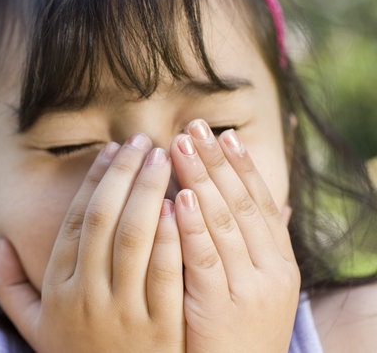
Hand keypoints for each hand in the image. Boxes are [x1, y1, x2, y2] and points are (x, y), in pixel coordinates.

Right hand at [0, 134, 184, 351]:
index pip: (76, 221)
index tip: (111, 151)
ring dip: (150, 192)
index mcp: (58, 289)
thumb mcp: (33, 327)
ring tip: (165, 159)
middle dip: (124, 174)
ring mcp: (124, 313)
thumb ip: (10, 286)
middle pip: (105, 219)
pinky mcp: (161, 331)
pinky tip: (183, 204)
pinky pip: (166, 273)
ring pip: (136, 238)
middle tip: (142, 142)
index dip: (94, 181)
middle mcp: (86, 296)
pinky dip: (173, 235)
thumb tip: (1, 244)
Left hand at [170, 119, 299, 352]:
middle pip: (240, 204)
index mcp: (280, 263)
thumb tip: (277, 206)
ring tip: (181, 146)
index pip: (261, 203)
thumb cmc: (242, 333)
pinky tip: (178, 198)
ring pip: (223, 224)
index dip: (242, 167)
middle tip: (194, 127)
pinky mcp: (218, 309)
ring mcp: (247, 290)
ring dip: (201, 180)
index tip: (223, 134)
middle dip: (216, 162)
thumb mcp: (260, 288)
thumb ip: (262, 246)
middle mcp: (270, 272)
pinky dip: (192, 226)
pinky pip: (203, 260)